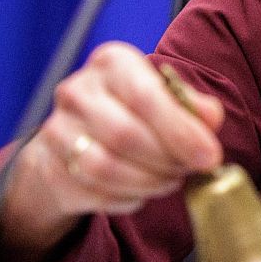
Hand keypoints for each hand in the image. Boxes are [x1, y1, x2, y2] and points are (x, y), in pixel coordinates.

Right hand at [0, 42, 223, 254]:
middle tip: (190, 170)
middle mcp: (78, 92)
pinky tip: (142, 190)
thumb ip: (191, 105)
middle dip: (167, 160)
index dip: (181, 129)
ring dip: (150, 182)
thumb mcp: (163, 97)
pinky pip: (96, 194)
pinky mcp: (50, 170)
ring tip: (170, 180)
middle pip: (126, 135)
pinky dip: (129, 198)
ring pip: (107, 169)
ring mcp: (57, 131)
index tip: (209, 155)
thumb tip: (210, 118)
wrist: (73, 139)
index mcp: (111, 63)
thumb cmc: (130, 111)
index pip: (145, 95)